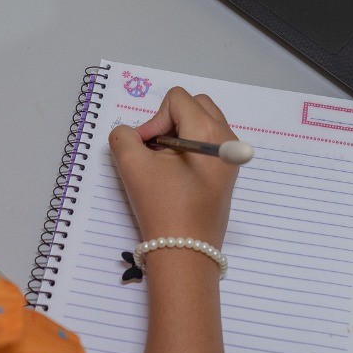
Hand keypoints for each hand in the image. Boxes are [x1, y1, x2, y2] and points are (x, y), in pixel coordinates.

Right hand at [109, 87, 238, 247]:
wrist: (185, 252)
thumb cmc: (162, 206)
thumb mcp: (133, 166)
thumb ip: (123, 137)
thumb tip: (131, 133)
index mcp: (209, 130)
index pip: (177, 100)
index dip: (154, 119)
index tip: (145, 149)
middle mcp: (226, 137)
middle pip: (195, 105)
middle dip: (169, 121)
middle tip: (154, 151)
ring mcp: (229, 155)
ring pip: (202, 122)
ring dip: (178, 133)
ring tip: (163, 162)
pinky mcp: (226, 172)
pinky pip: (207, 142)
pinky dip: (188, 147)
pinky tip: (175, 174)